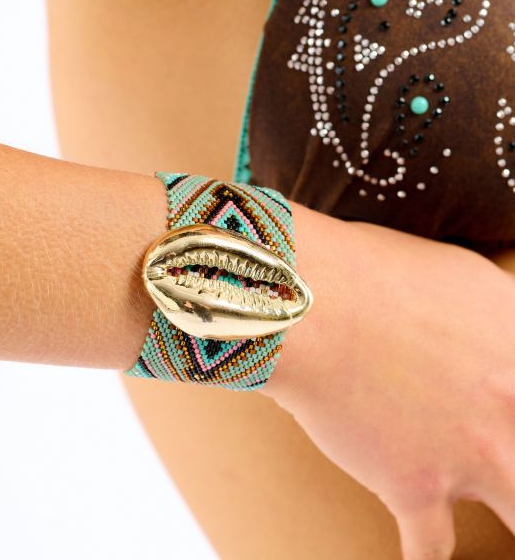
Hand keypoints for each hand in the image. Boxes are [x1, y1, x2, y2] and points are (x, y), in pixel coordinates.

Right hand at [263, 204, 514, 559]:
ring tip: (493, 510)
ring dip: (505, 512)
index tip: (507, 408)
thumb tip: (496, 326)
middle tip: (499, 459)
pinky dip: (424, 552)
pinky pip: (431, 546)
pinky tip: (419, 551)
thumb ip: (492, 311)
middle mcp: (509, 408)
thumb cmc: (368, 273)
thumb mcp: (454, 274)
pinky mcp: (412, 485)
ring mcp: (468, 454)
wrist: (309, 307)